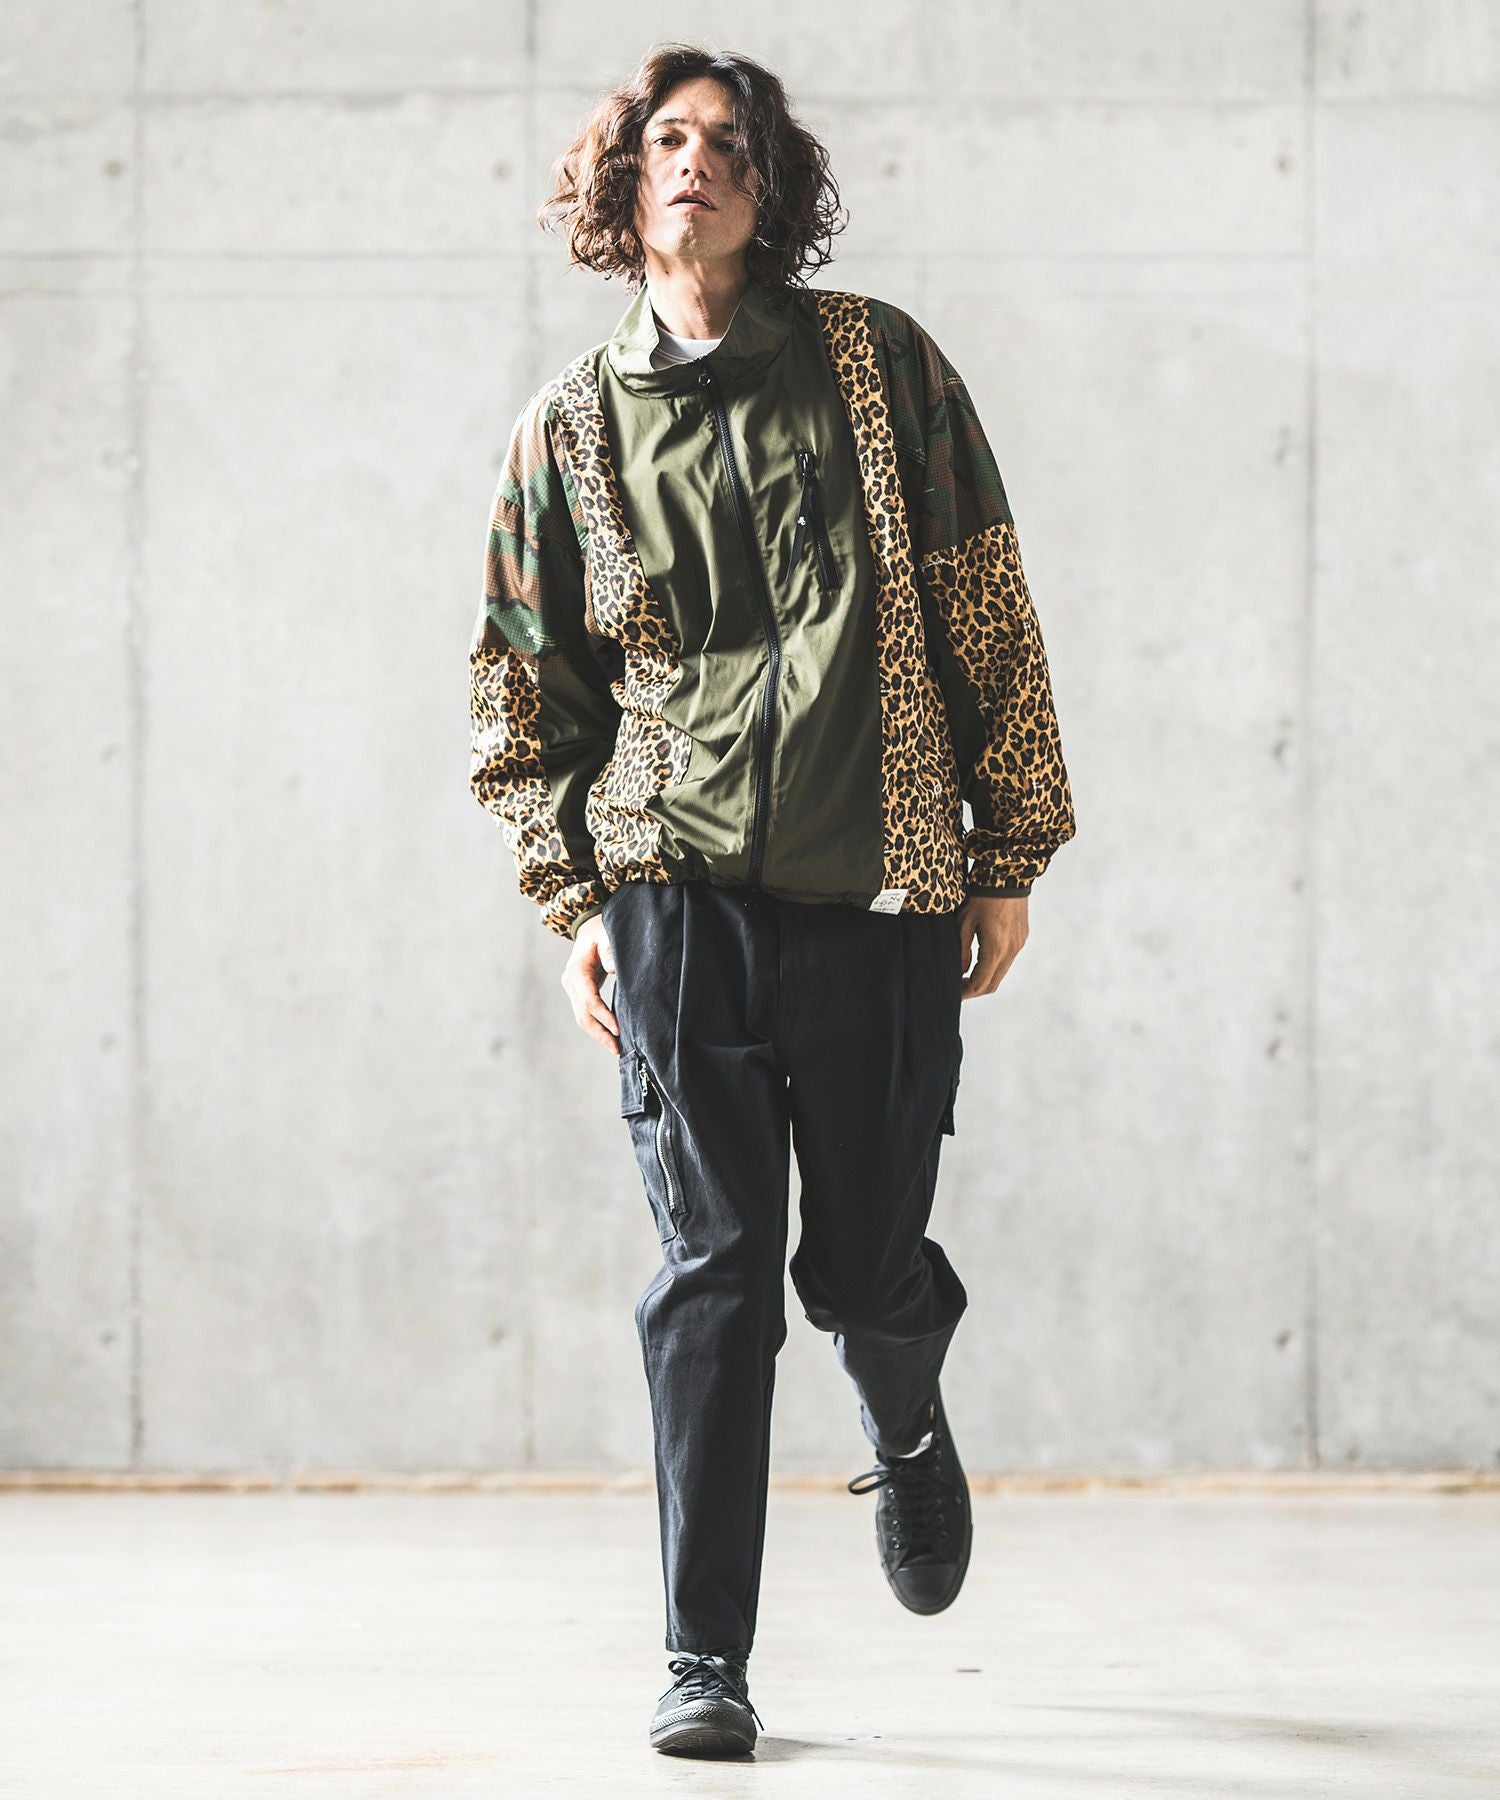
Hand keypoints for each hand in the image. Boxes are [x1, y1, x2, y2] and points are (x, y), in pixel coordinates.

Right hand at [562, 912, 620, 1051]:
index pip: (589, 999)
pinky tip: (609, 1036)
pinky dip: (596, 1026)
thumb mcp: (607, 934)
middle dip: (600, 1033)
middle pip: (582, 1014)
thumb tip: (614, 969)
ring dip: (598, 1034)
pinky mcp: (577, 992)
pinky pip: (585, 1013)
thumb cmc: (602, 930)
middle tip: (617, 1049)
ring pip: (581, 1018)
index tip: (618, 1029)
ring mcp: (571, 988)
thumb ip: (610, 950)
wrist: (589, 927)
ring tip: (615, 1048)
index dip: (603, 1016)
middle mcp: (570, 982)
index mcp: (577, 970)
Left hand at [959, 893, 1027, 998]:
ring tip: (966, 975)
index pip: (980, 983)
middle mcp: (1011, 950)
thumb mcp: (964, 922)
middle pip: (993, 984)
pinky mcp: (1022, 937)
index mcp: (996, 948)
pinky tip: (980, 959)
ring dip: (984, 978)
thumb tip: (960, 972)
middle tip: (958, 988)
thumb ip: (961, 951)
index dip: (965, 992)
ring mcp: (1019, 944)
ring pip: (1001, 973)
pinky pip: (1007, 960)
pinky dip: (993, 966)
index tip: (953, 993)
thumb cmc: (981, 896)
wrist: (1008, 875)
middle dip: (974, 990)